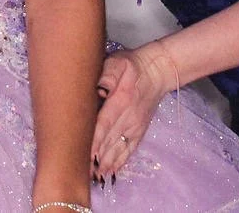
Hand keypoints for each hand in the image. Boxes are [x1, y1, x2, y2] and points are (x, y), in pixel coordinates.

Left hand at [91, 43, 177, 179]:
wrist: (158, 72)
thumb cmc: (132, 65)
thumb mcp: (118, 62)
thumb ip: (107, 74)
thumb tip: (98, 89)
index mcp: (121, 100)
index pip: (104, 124)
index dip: (93, 141)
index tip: (83, 155)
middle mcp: (128, 117)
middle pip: (109, 141)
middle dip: (95, 158)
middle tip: (81, 172)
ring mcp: (135, 126)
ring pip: (118, 149)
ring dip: (106, 164)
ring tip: (94, 176)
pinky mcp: (139, 131)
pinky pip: (129, 150)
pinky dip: (120, 162)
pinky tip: (111, 172)